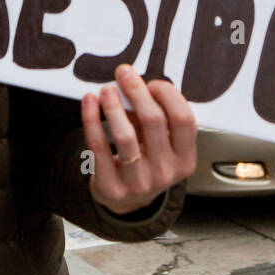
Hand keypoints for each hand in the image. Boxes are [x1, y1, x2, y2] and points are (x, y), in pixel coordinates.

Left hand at [80, 64, 197, 215]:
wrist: (127, 199)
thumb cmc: (146, 161)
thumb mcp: (160, 143)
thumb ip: (153, 116)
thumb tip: (133, 83)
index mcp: (185, 159)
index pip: (184, 120)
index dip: (168, 95)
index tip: (153, 83)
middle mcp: (166, 173)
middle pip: (154, 121)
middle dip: (137, 91)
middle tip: (124, 74)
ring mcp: (139, 183)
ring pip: (125, 136)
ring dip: (114, 106)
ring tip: (107, 90)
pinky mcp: (111, 187)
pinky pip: (98, 146)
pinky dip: (91, 120)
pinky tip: (90, 102)